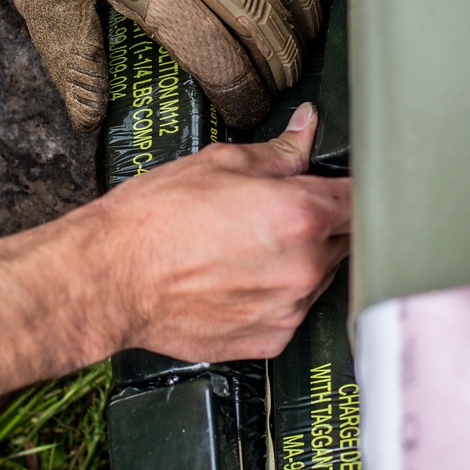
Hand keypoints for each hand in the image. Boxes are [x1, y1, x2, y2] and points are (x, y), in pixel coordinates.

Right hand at [0, 104, 348, 415]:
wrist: (109, 279)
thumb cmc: (153, 219)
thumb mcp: (219, 164)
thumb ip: (279, 152)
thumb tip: (307, 129)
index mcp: (300, 213)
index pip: (360, 199)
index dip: (352, 188)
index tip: (341, 187)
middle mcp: (304, 265)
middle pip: (344, 241)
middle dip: (321, 225)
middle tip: (276, 216)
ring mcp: (290, 308)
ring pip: (318, 278)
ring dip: (300, 262)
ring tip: (247, 249)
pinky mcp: (270, 341)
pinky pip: (292, 312)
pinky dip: (276, 296)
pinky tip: (237, 280)